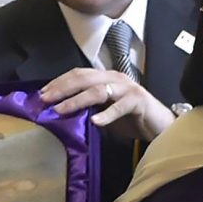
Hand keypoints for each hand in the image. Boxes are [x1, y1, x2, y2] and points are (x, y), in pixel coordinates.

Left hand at [41, 67, 173, 139]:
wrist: (161, 127)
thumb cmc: (131, 120)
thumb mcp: (104, 113)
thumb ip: (87, 110)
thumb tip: (60, 114)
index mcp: (106, 78)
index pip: (78, 74)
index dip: (59, 82)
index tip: (41, 93)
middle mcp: (115, 79)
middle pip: (84, 78)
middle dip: (62, 88)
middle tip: (46, 99)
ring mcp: (127, 88)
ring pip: (98, 90)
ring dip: (77, 100)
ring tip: (61, 110)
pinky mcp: (139, 101)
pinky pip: (120, 107)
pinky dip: (107, 115)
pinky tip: (95, 122)